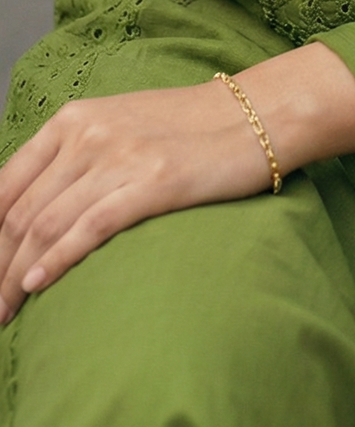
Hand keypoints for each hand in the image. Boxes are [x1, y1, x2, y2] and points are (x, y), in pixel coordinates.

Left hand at [0, 79, 270, 324]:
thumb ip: (76, 156)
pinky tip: (38, 286)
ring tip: (4, 311)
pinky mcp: (152, 184)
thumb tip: (32, 210)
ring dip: (15, 277)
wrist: (257, 114)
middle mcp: (89, 135)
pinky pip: (89, 228)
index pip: (5, 185)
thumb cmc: (190, 126)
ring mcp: (120, 158)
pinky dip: (55, 261)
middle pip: (19, 213)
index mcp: (74, 119)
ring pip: (45, 226)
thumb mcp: (120, 125)